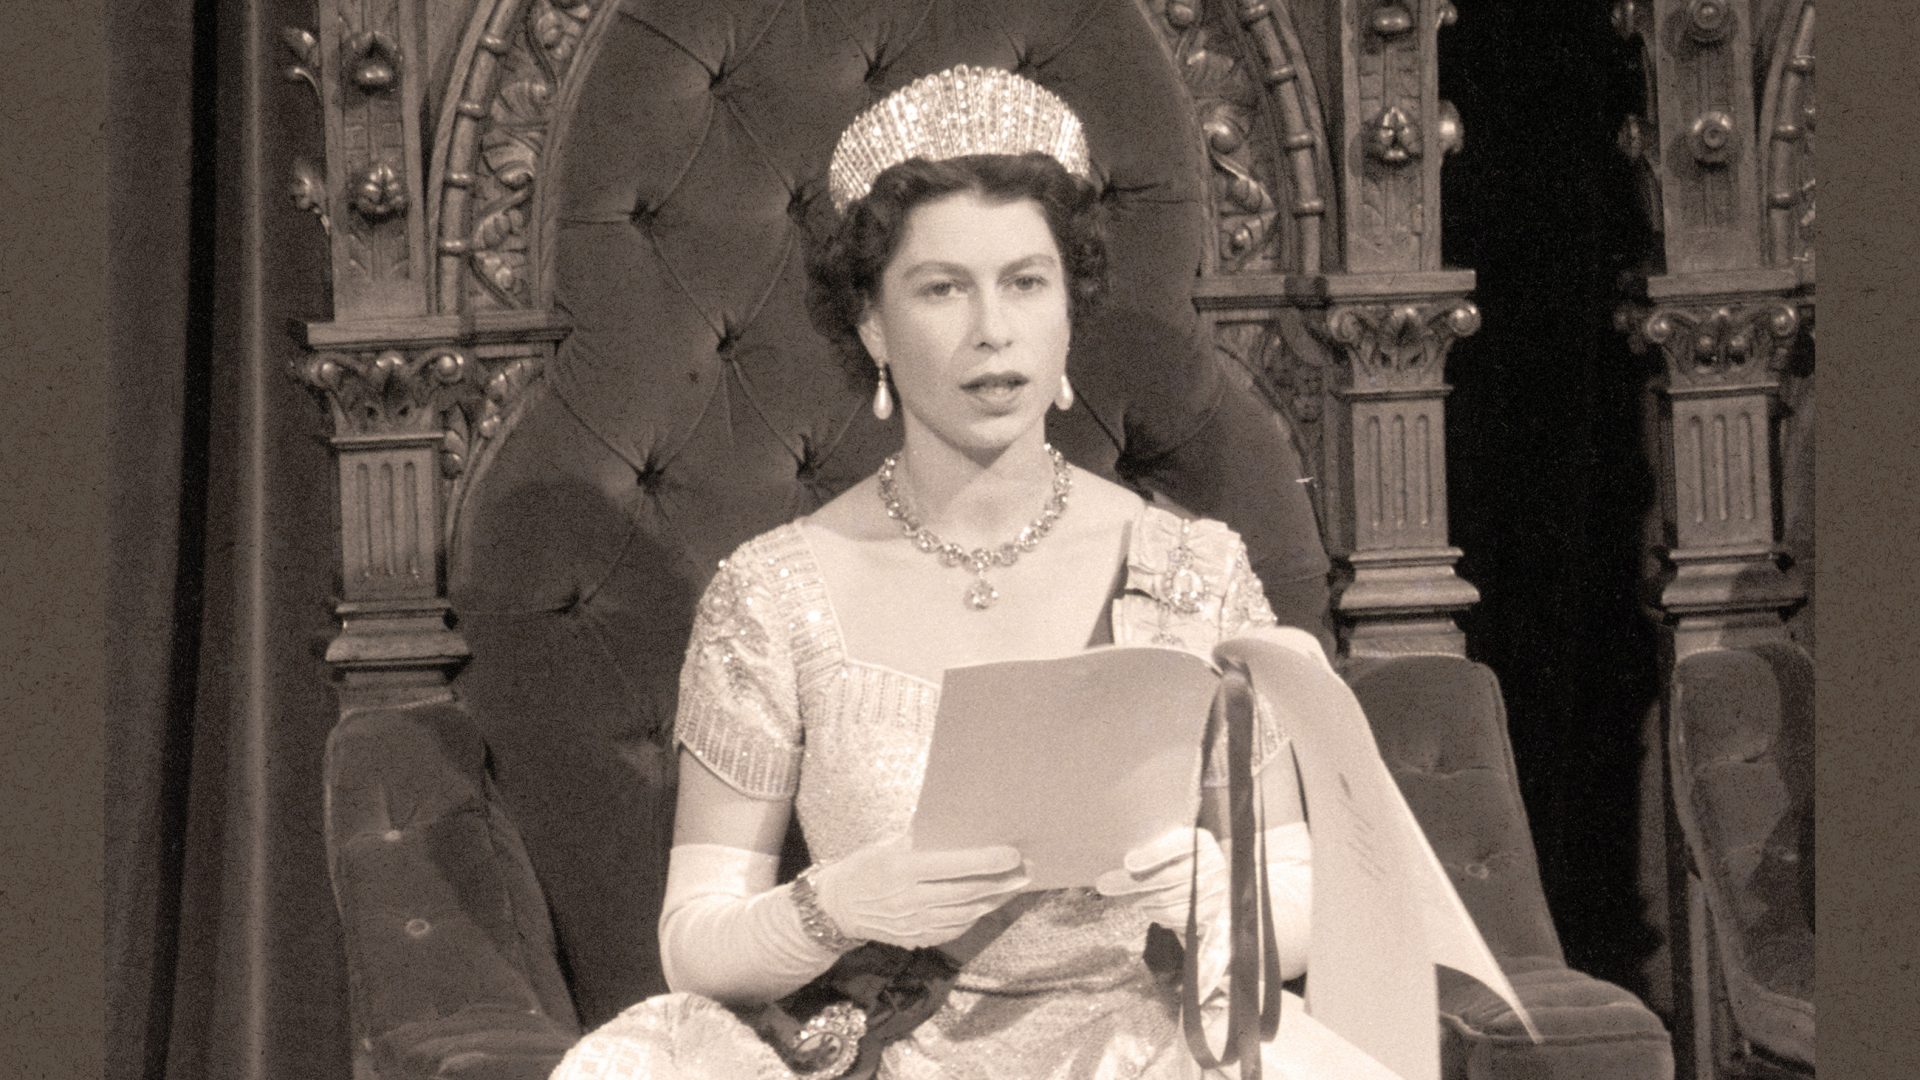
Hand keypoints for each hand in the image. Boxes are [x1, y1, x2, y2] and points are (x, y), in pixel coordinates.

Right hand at [810, 836, 1030, 949]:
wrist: (838, 907)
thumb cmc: (865, 866)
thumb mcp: (887, 844)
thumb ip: (922, 839)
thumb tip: (963, 826)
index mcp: (902, 870)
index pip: (954, 866)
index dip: (987, 860)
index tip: (1013, 853)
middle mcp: (910, 901)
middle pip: (969, 892)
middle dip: (1003, 880)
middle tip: (1028, 868)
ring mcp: (915, 925)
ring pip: (969, 912)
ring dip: (997, 898)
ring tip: (1017, 884)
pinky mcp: (918, 940)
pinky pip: (957, 928)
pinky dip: (978, 914)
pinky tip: (990, 901)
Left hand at [1094, 827, 1228, 935]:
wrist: (1206, 881)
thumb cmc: (1177, 859)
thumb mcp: (1169, 845)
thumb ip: (1149, 847)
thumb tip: (1114, 864)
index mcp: (1201, 840)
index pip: (1178, 844)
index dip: (1153, 854)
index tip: (1128, 863)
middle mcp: (1213, 863)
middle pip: (1168, 877)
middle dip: (1133, 883)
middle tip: (1105, 885)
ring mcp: (1215, 889)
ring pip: (1169, 899)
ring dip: (1141, 900)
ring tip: (1122, 897)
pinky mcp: (1212, 912)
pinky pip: (1177, 918)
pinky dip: (1157, 914)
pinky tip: (1146, 908)